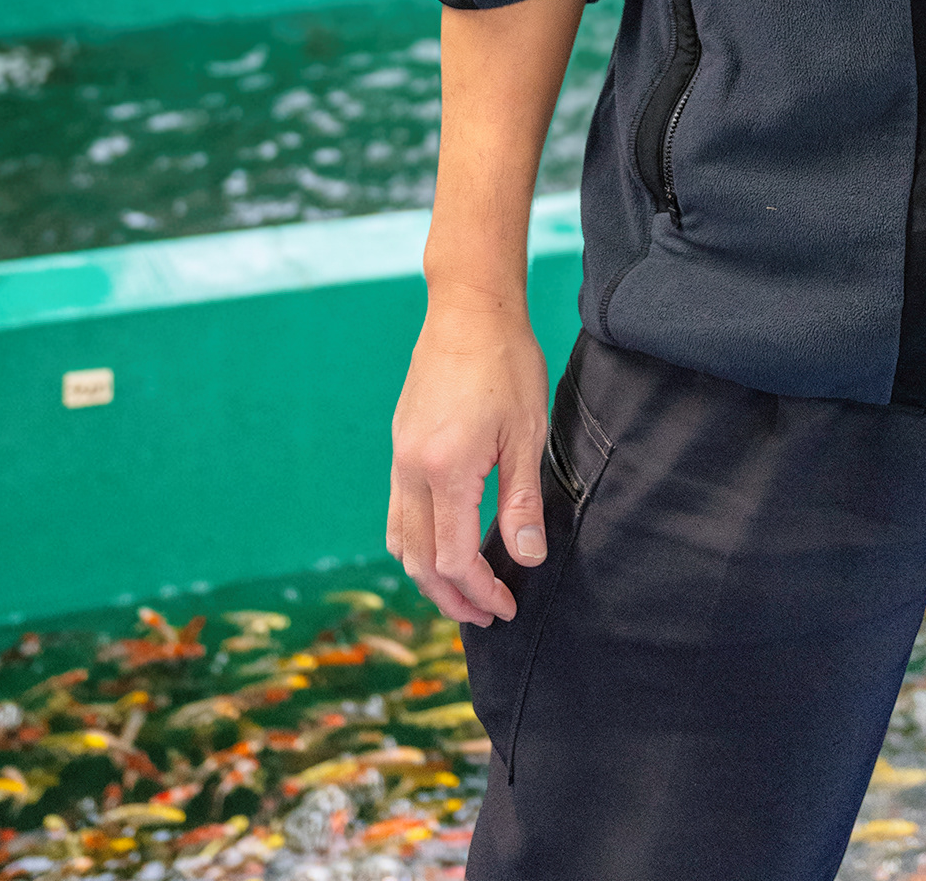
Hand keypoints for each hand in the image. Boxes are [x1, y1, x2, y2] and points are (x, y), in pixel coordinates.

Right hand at [388, 301, 549, 626]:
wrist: (468, 310)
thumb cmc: (506, 363)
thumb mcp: (527, 433)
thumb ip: (521, 501)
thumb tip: (527, 558)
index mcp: (444, 470)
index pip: (453, 558)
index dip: (480, 591)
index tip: (507, 606)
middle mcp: (410, 470)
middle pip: (418, 560)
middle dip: (451, 597)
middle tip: (486, 615)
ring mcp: (399, 457)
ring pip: (401, 540)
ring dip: (428, 575)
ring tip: (465, 592)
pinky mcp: (400, 446)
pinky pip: (398, 512)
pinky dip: (417, 543)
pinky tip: (443, 545)